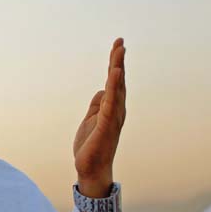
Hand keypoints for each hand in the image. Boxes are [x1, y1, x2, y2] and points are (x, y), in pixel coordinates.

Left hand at [73, 38, 125, 196]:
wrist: (90, 169)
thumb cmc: (91, 147)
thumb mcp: (91, 120)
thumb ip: (97, 104)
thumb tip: (103, 90)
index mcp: (111, 108)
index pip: (114, 82)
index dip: (115, 63)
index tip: (118, 45)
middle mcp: (116, 111)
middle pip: (118, 81)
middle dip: (118, 60)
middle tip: (120, 41)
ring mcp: (112, 118)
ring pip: (117, 89)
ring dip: (117, 69)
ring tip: (119, 51)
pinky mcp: (105, 125)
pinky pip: (110, 102)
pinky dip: (113, 87)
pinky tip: (115, 73)